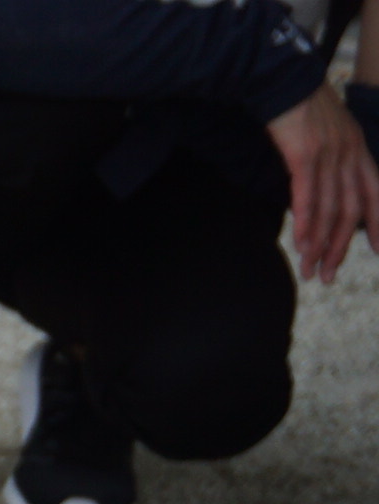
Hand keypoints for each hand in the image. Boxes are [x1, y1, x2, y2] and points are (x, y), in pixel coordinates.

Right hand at [270, 85, 377, 281]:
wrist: (282, 79)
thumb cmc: (297, 107)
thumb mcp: (324, 133)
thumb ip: (328, 161)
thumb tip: (318, 189)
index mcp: (357, 148)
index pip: (375, 192)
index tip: (378, 250)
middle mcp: (349, 153)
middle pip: (351, 209)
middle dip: (341, 247)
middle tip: (328, 276)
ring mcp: (329, 154)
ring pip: (329, 208)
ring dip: (320, 243)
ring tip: (310, 269)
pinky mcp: (305, 154)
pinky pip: (307, 195)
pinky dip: (305, 222)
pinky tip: (300, 243)